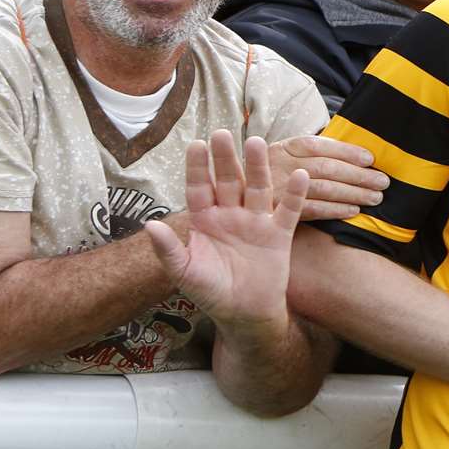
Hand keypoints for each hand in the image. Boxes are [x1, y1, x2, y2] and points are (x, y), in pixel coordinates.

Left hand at [144, 131, 305, 333]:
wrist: (243, 314)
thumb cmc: (210, 292)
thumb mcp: (184, 272)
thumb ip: (168, 249)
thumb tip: (149, 224)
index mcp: (205, 220)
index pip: (200, 188)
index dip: (198, 168)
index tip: (196, 145)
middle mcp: (230, 214)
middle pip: (229, 180)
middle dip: (226, 158)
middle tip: (223, 134)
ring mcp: (256, 222)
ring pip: (257, 188)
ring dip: (258, 167)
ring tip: (257, 143)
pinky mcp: (279, 234)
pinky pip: (288, 211)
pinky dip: (295, 195)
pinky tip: (299, 176)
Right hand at [267, 134, 385, 220]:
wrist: (239, 199)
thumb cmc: (273, 174)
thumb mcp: (286, 156)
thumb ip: (313, 152)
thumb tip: (354, 151)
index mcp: (284, 147)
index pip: (320, 146)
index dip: (347, 152)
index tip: (370, 159)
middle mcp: (280, 165)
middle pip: (326, 167)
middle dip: (358, 174)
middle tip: (382, 181)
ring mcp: (277, 188)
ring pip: (323, 188)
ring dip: (353, 193)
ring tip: (375, 197)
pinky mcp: (276, 211)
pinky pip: (312, 210)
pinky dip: (335, 210)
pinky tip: (353, 211)